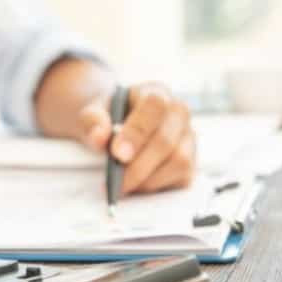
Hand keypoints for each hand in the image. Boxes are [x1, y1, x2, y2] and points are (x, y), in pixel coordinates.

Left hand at [79, 82, 195, 193]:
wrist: (113, 126)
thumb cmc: (106, 118)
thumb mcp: (91, 113)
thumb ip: (92, 121)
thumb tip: (99, 137)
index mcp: (156, 93)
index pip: (155, 106)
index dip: (137, 132)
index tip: (118, 153)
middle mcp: (178, 113)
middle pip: (167, 140)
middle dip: (139, 165)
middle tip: (117, 181)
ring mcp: (187, 137)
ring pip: (179, 161)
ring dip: (148, 179)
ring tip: (123, 185)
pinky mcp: (189, 161)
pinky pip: (182, 178)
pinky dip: (157, 187)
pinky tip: (136, 187)